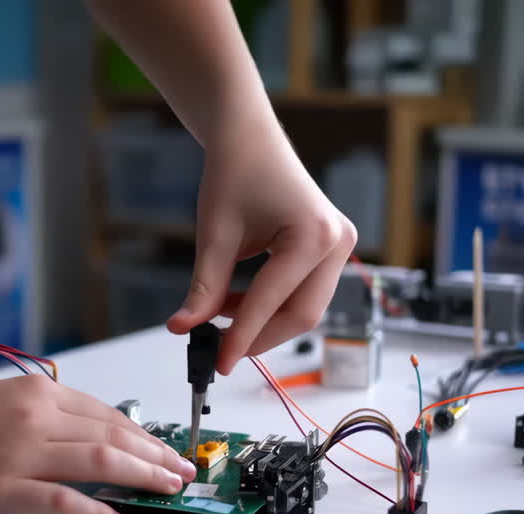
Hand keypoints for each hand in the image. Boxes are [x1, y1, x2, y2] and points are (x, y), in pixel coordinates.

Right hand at [0, 375, 196, 513]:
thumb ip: (43, 417)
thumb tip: (90, 437)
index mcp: (35, 392)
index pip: (107, 413)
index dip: (145, 435)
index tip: (166, 450)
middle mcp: (34, 416)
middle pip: (114, 435)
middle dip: (156, 456)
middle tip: (181, 473)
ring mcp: (20, 453)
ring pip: (100, 461)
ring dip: (142, 477)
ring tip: (167, 491)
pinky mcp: (2, 489)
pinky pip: (63, 501)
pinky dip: (96, 511)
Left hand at [167, 126, 356, 374]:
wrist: (250, 139)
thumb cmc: (234, 173)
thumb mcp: (214, 234)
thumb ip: (203, 288)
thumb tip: (182, 329)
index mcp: (313, 234)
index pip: (271, 301)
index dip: (242, 337)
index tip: (218, 364)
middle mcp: (337, 242)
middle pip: (301, 315)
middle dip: (258, 337)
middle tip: (219, 350)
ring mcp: (340, 246)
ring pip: (304, 309)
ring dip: (263, 322)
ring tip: (219, 313)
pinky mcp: (332, 250)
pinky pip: (304, 293)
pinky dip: (270, 306)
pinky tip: (236, 302)